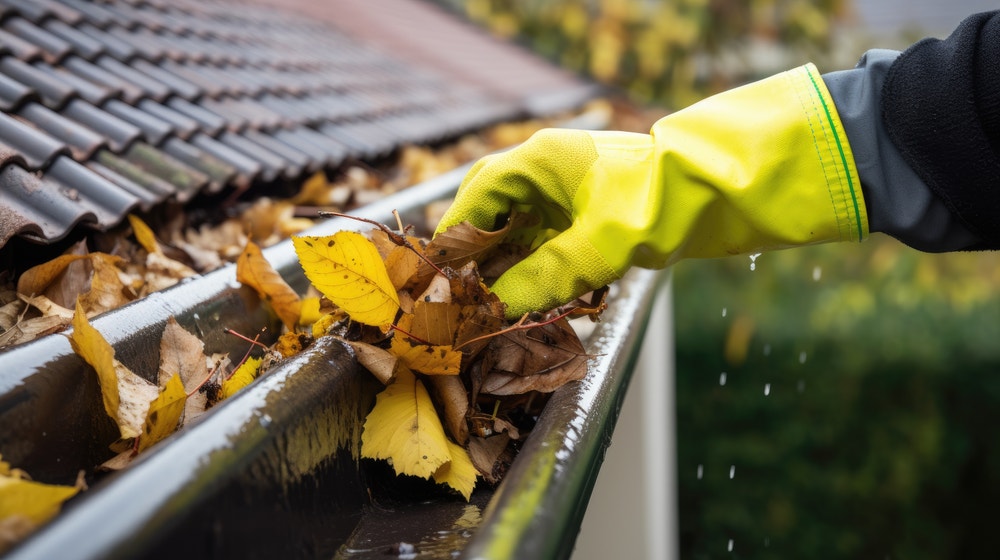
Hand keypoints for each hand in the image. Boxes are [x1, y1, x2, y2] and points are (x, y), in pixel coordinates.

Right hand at [436, 64, 868, 317]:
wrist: (721, 192)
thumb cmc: (660, 203)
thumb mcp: (597, 247)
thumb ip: (543, 278)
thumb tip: (497, 308)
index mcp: (539, 162)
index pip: (476, 196)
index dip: (453, 238)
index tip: (437, 277)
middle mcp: (547, 172)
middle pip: (491, 211)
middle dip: (475, 255)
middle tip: (460, 295)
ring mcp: (568, 191)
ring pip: (518, 229)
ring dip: (504, 266)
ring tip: (489, 305)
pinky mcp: (588, 213)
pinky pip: (545, 240)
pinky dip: (533, 268)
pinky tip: (528, 296)